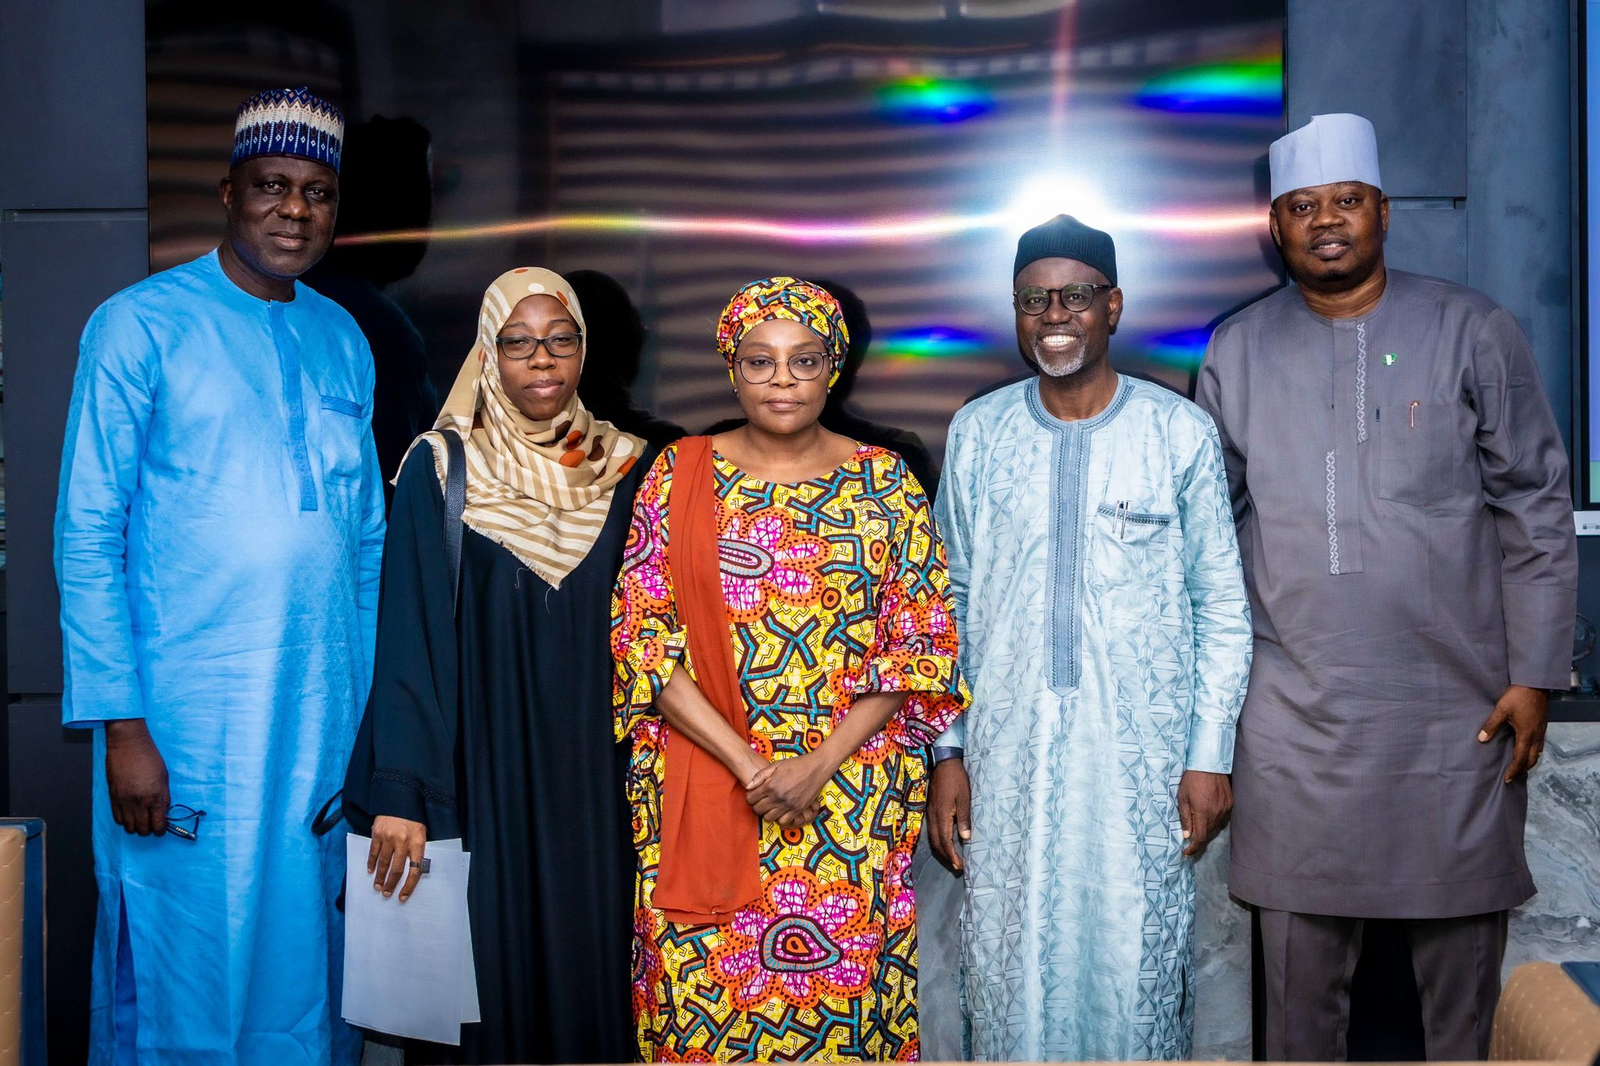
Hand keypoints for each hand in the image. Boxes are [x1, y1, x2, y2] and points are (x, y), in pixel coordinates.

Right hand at [105, 719, 169, 835]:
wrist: (128, 745)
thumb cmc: (149, 757)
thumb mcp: (164, 776)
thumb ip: (164, 796)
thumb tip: (163, 810)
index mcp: (155, 796)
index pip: (158, 824)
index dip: (161, 830)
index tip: (161, 828)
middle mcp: (139, 802)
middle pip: (143, 829)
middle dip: (149, 830)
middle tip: (151, 824)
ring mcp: (124, 801)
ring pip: (129, 827)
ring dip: (135, 826)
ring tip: (140, 819)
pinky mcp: (112, 797)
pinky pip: (117, 818)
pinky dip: (124, 820)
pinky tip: (129, 813)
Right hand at [369, 816, 426, 900]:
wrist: (401, 799)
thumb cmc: (413, 819)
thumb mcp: (421, 834)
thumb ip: (416, 851)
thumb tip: (413, 871)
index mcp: (418, 843)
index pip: (415, 870)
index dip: (409, 886)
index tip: (403, 896)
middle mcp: (403, 842)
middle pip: (397, 869)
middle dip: (391, 884)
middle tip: (387, 893)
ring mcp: (389, 838)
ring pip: (383, 863)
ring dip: (380, 877)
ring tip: (378, 887)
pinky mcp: (377, 833)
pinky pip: (373, 852)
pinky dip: (371, 863)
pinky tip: (371, 871)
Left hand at [745, 753, 830, 827]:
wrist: (816, 767)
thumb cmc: (796, 764)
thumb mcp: (776, 765)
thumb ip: (760, 776)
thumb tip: (748, 787)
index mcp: (771, 785)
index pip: (751, 798)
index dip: (749, 797)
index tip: (753, 795)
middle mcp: (778, 797)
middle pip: (758, 810)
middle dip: (756, 806)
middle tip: (761, 801)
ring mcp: (788, 805)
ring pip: (769, 818)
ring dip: (767, 813)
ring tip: (770, 806)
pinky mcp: (798, 810)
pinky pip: (784, 822)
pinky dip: (780, 819)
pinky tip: (781, 811)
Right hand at [926, 758, 971, 874]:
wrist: (944, 761)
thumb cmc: (956, 779)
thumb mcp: (964, 798)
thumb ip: (964, 818)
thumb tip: (965, 838)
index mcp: (941, 815)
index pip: (945, 841)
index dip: (951, 855)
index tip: (959, 865)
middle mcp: (933, 816)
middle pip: (936, 842)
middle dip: (945, 856)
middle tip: (956, 865)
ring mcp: (929, 812)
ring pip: (932, 836)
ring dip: (941, 849)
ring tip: (951, 856)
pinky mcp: (930, 808)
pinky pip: (932, 828)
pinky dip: (938, 839)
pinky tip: (945, 839)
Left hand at [1177, 770, 1231, 857]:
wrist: (1209, 763)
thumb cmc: (1192, 779)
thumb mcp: (1182, 798)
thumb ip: (1186, 818)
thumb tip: (1187, 836)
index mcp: (1203, 813)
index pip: (1200, 838)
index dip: (1194, 848)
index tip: (1187, 852)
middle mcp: (1217, 813)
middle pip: (1208, 834)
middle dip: (1198, 839)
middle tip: (1189, 838)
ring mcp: (1226, 808)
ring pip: (1216, 827)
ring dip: (1207, 829)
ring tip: (1198, 824)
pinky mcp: (1230, 803)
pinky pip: (1223, 818)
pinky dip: (1215, 821)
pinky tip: (1208, 815)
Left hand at [1478, 684, 1548, 783]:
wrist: (1536, 683)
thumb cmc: (1518, 696)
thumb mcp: (1501, 709)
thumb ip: (1491, 725)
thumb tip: (1481, 739)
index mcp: (1526, 734)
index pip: (1520, 758)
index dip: (1514, 770)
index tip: (1508, 779)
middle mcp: (1536, 735)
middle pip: (1532, 759)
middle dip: (1523, 770)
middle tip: (1513, 776)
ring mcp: (1541, 730)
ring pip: (1538, 752)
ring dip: (1529, 761)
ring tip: (1520, 767)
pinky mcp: (1543, 725)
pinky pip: (1540, 744)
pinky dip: (1534, 752)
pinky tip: (1528, 750)